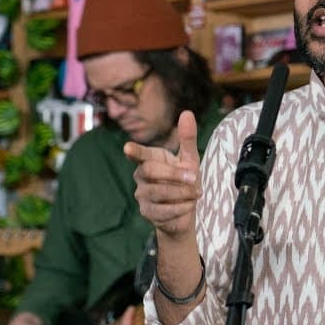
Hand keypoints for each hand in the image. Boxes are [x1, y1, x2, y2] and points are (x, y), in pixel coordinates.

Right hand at [125, 111, 201, 241]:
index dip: (135, 151)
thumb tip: (187, 112)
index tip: (127, 148)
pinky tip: (189, 205)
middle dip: (174, 174)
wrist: (186, 211)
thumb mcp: (189, 159)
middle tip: (194, 177)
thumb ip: (187, 139)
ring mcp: (142, 195)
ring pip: (158, 192)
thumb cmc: (185, 181)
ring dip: (181, 193)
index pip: (140, 154)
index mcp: (150, 159)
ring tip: (196, 193)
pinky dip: (180, 207)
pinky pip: (163, 210)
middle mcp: (141, 175)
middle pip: (150, 171)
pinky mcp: (147, 212)